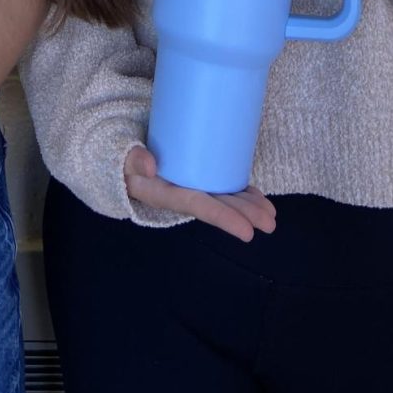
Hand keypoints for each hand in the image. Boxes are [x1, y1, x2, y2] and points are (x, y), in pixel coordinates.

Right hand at [123, 146, 275, 241]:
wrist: (121, 161)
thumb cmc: (123, 162)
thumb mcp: (123, 161)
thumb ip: (133, 160)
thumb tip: (150, 166)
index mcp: (165, 194)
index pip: (198, 206)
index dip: (223, 218)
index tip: (248, 231)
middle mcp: (181, 194)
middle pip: (216, 205)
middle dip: (244, 214)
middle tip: (270, 222)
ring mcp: (190, 186)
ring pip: (222, 198)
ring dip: (247, 206)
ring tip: (271, 214)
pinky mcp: (196, 176)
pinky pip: (220, 186)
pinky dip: (239, 192)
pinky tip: (257, 197)